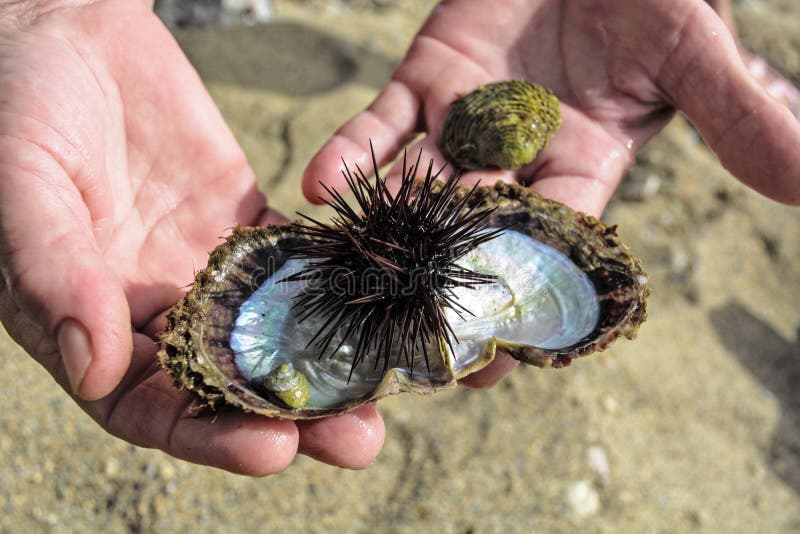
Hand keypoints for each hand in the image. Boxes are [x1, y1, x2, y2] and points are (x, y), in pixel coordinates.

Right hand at [0, 0, 382, 474]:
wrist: (69, 37)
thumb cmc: (20, 110)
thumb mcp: (23, 187)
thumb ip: (53, 274)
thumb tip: (94, 371)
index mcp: (95, 325)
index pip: (151, 406)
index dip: (209, 436)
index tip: (270, 450)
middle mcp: (159, 311)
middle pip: (231, 383)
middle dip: (293, 416)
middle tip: (357, 439)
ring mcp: (210, 270)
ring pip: (275, 331)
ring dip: (331, 363)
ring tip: (385, 387)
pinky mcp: (248, 225)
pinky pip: (299, 260)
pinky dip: (340, 282)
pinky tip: (386, 299)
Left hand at [302, 0, 799, 385]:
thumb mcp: (693, 51)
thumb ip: (738, 116)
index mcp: (580, 172)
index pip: (546, 252)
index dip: (517, 304)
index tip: (486, 364)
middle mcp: (515, 164)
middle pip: (470, 238)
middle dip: (434, 289)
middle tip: (394, 348)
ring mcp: (462, 126)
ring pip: (415, 190)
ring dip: (379, 232)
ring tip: (344, 280)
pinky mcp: (423, 82)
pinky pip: (380, 124)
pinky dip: (352, 152)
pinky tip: (320, 185)